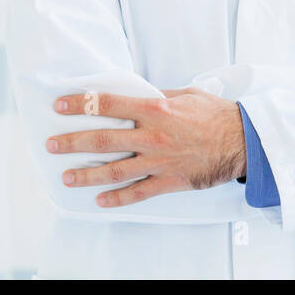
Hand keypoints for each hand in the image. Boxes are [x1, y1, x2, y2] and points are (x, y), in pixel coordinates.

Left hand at [47, 88, 245, 207]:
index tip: (60, 105)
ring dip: (87, 173)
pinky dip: (117, 198)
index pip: (108, 104)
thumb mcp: (187, 94)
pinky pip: (137, 192)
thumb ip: (159, 96)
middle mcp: (152, 135)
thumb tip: (139, 94)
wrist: (243, 141)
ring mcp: (159, 161)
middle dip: (72, 142)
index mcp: (156, 109)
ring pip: (114, 170)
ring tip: (67, 176)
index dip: (81, 104)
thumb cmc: (217, 115)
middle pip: (103, 138)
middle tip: (51, 145)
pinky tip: (100, 200)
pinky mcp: (169, 180)